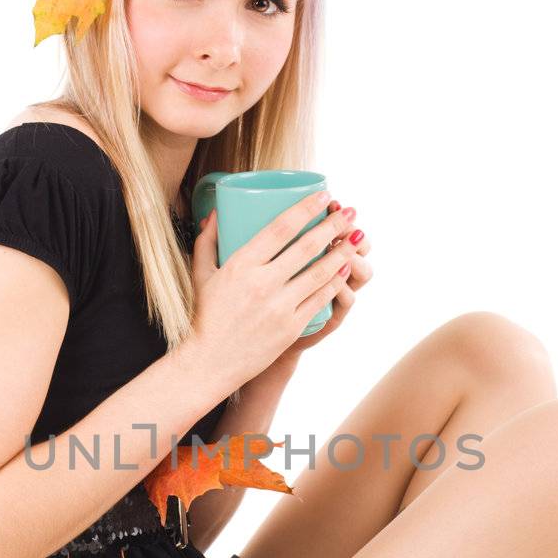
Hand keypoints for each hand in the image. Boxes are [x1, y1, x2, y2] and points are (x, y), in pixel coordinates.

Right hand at [188, 191, 365, 388]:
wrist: (210, 362)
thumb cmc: (205, 316)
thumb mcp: (200, 274)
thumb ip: (207, 241)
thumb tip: (215, 214)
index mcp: (241, 265)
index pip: (281, 228)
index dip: (306, 208)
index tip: (324, 196)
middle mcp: (263, 283)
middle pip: (307, 247)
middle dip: (333, 225)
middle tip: (350, 211)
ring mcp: (279, 307)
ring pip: (320, 272)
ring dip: (343, 252)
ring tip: (357, 237)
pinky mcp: (290, 327)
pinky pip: (320, 299)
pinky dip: (336, 282)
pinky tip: (346, 269)